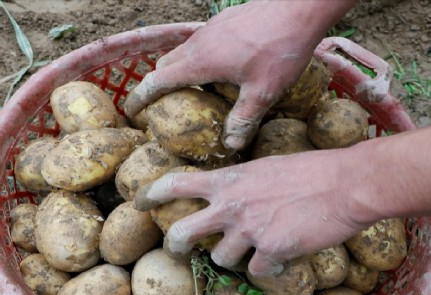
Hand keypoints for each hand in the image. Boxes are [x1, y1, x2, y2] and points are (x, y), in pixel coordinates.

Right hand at [124, 0, 356, 148]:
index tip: (131, 110)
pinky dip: (199, 57)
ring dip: (179, 70)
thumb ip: (243, 119)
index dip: (140, 97)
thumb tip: (231, 145)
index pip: (156, 81)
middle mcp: (199, 43)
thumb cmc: (280, 49)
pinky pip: (201, 41)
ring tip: (194, 90)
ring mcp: (211, 29)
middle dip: (158, 85)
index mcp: (200, 63)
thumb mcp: (263, 92)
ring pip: (183, 51)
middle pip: (165, 64)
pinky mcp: (225, 21)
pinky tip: (223, 68)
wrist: (299, 7)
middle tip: (164, 105)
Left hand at [134, 149, 373, 276]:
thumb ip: (244, 182)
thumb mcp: (268, 167)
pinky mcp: (271, 251)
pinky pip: (257, 272)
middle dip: (175, 245)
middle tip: (176, 250)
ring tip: (253, 250)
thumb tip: (236, 196)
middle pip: (182, 232)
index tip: (139, 201)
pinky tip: (282, 258)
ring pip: (221, 259)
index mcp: (229, 179)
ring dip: (234, 258)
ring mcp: (248, 231)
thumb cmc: (314, 169)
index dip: (151, 194)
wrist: (345, 184)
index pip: (175, 183)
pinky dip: (268, 269)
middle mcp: (231, 205)